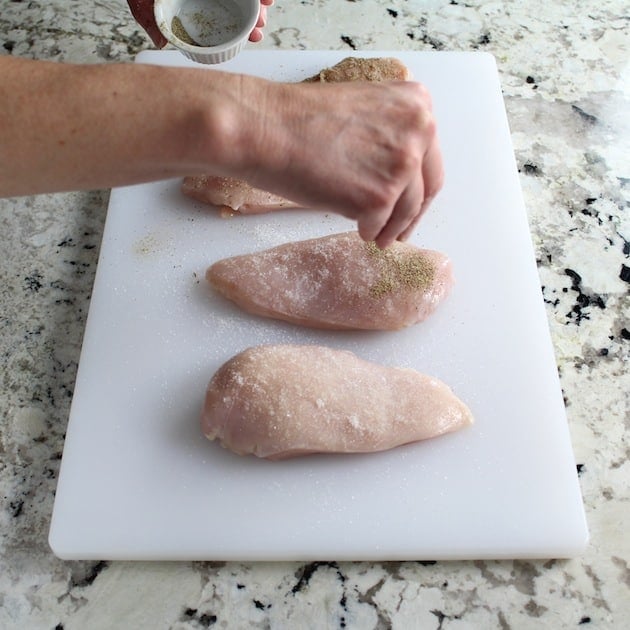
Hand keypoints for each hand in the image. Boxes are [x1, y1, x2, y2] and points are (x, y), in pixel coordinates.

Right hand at [127, 0, 272, 47]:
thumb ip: (151, 19)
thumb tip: (161, 43)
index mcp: (196, 2)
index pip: (222, 22)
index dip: (240, 32)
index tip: (252, 37)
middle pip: (238, 7)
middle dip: (254, 18)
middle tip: (259, 26)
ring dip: (258, 3)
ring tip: (265, 9)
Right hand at [233, 79, 443, 248]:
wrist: (265, 128)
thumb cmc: (299, 120)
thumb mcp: (362, 110)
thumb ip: (388, 135)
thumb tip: (394, 173)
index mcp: (415, 104)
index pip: (429, 158)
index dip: (419, 187)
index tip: (411, 204)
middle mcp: (419, 130)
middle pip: (426, 187)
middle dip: (412, 214)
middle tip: (400, 230)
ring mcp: (401, 164)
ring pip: (407, 211)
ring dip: (392, 228)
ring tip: (377, 236)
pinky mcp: (379, 196)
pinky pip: (380, 224)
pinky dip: (369, 230)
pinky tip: (358, 229)